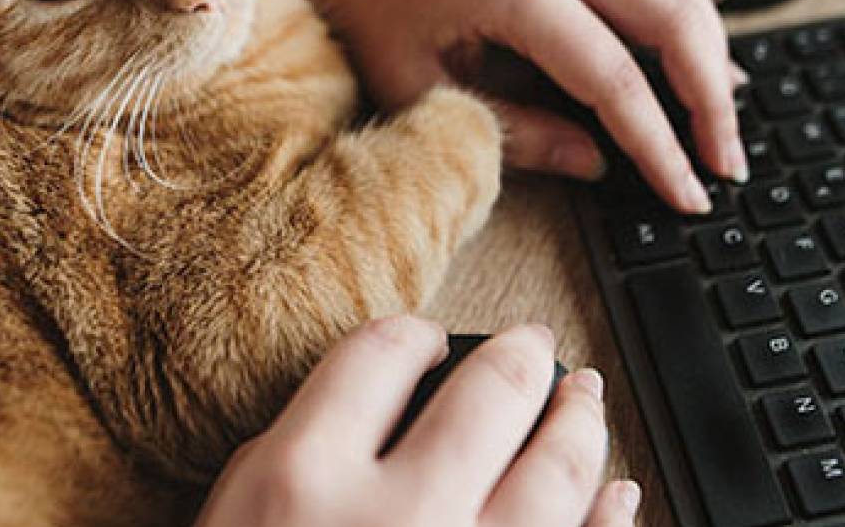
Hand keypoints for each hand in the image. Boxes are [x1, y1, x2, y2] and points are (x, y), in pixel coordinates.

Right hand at [195, 317, 638, 526]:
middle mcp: (395, 519)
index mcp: (301, 482)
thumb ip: (290, 461)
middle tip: (536, 345)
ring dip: (578, 424)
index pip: (380, 353)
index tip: (427, 340)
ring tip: (585, 398)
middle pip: (490, 394)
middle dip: (522, 358)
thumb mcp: (229, 519)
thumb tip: (364, 408)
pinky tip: (616, 493)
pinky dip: (608, 518)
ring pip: (555, 471)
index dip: (414, 335)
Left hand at [292, 0, 746, 212]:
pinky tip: (706, 65)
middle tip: (725, 165)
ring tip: (724, 125)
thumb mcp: (426, 97)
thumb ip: (516, 134)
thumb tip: (597, 164)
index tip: (687, 193)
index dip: (660, 145)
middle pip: (673, 19)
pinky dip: (692, 20)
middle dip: (711, 100)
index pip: (616, 78)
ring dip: (714, 55)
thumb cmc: (371, 22)